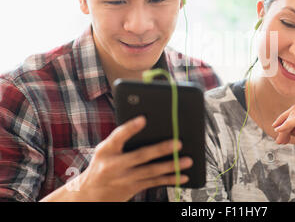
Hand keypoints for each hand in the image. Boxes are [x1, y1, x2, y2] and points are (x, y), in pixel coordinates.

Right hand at [49, 116, 192, 201]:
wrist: (89, 194)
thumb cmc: (102, 164)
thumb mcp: (105, 149)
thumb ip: (122, 138)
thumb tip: (148, 123)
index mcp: (106, 150)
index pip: (118, 136)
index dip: (130, 127)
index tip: (143, 118)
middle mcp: (114, 165)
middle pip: (141, 156)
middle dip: (161, 149)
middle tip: (178, 143)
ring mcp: (125, 178)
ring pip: (152, 171)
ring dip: (172, 166)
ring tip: (187, 160)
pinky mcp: (133, 188)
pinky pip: (154, 182)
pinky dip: (170, 179)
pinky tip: (183, 176)